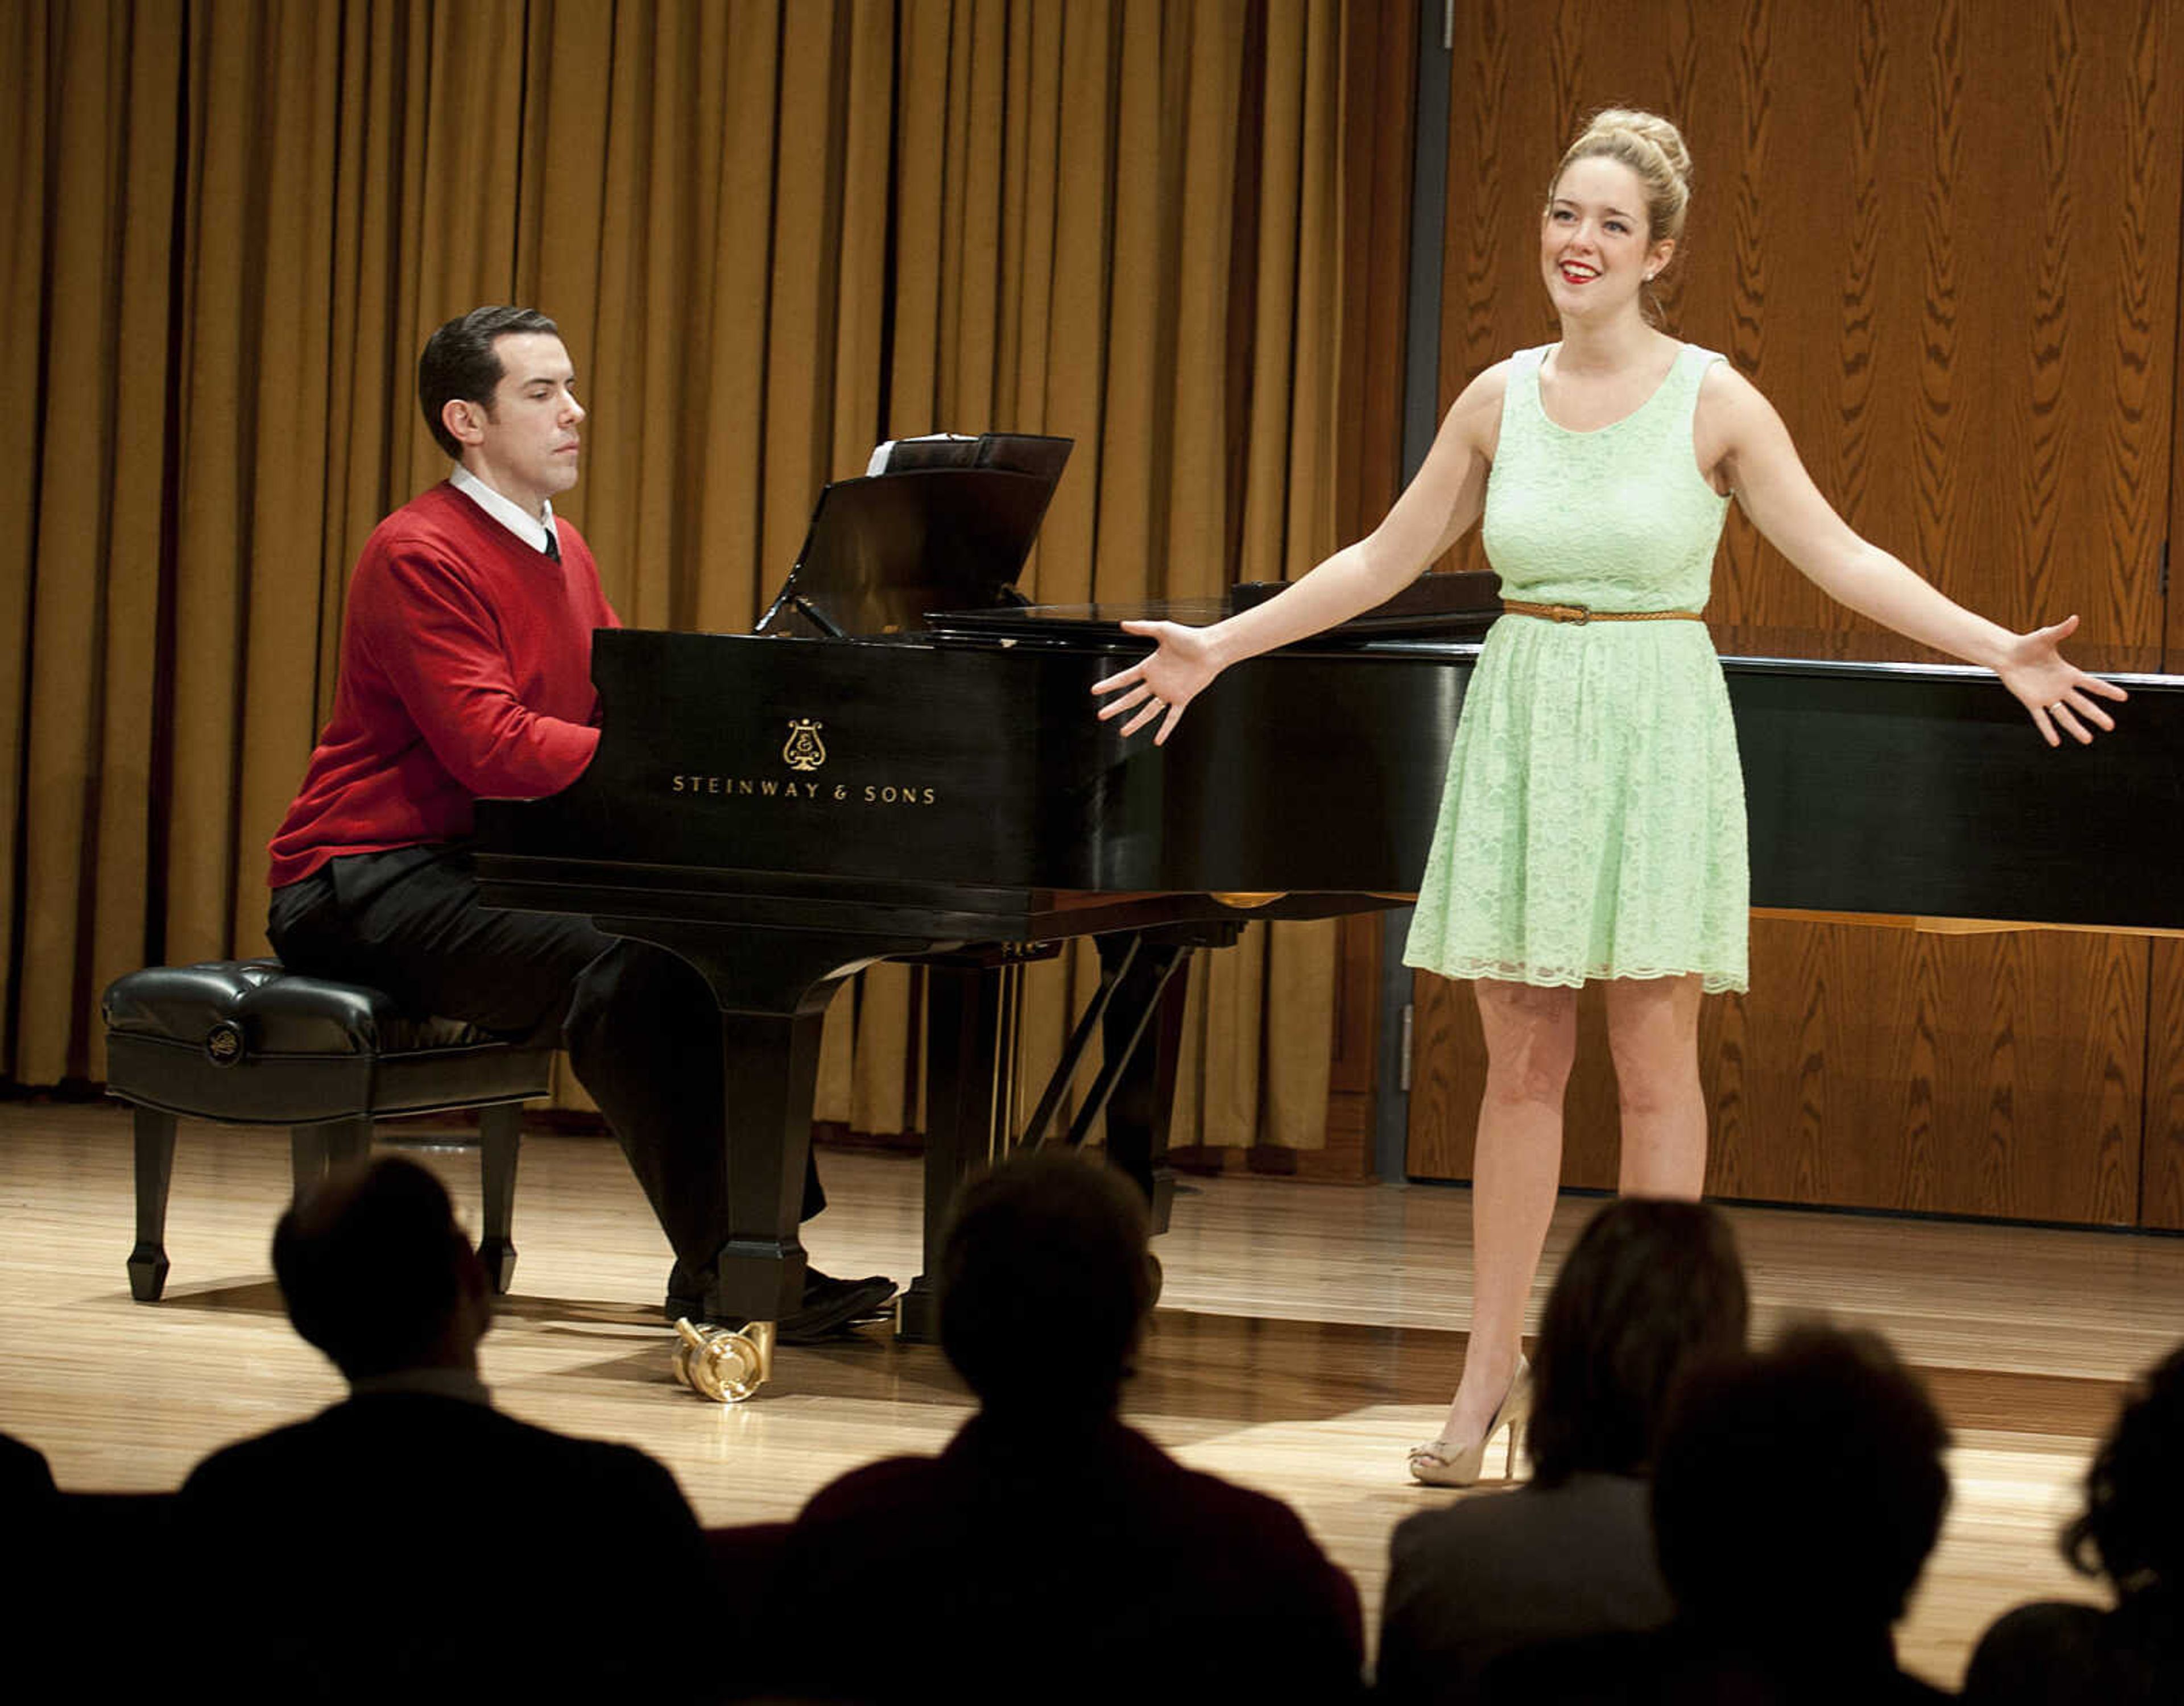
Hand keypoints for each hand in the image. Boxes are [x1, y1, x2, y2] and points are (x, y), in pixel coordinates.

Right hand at [1090, 620, 1222, 744]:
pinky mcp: (1182, 698)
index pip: (1125, 678)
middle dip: (1116, 706)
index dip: (1110, 684)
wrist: (1211, 648)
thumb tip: (1123, 624)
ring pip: (1148, 711)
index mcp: (1150, 666)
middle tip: (1102, 714)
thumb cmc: (1190, 637)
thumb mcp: (1163, 629)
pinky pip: (1172, 717)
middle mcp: (1157, 681)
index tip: (1095, 690)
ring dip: (1136, 722)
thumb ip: (1143, 628)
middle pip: (1132, 698)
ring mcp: (1168, 692)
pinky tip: (1158, 740)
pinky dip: (1165, 729)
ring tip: (1123, 732)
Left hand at [1995, 614, 2128, 746]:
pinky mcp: (2032, 702)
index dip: (2107, 690)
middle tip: (2111, 727)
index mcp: (2068, 673)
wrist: (2007, 655)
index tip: (2124, 697)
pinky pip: (2041, 718)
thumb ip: (2061, 630)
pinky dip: (2048, 730)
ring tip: (2088, 740)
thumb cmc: (2027, 645)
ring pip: (2064, 715)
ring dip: (2075, 728)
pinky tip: (2056, 742)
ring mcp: (2047, 697)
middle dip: (2096, 715)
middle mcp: (2061, 688)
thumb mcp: (2046, 637)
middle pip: (2082, 704)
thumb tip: (2074, 618)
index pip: (2092, 684)